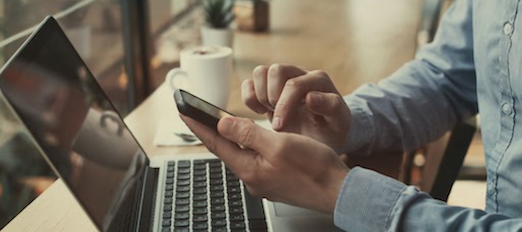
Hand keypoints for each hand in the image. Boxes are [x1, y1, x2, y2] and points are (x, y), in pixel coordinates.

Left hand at [180, 114, 349, 213]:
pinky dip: (247, 145)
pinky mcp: (274, 179)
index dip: (199, 125)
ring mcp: (263, 180)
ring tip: (218, 123)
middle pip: (225, 150)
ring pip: (240, 154)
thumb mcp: (279, 144)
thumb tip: (222, 125)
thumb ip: (248, 134)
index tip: (184, 111)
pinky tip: (249, 139)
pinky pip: (254, 158)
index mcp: (249, 168)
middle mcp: (252, 177)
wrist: (337, 191)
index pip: (215, 144)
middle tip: (196, 115)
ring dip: (228, 138)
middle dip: (210, 131)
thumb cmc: (314, 169)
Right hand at [242, 64, 350, 150]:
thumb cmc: (332, 130)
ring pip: (261, 72)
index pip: (294, 84)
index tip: (280, 127)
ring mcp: (283, 79)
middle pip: (276, 70)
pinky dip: (250, 97)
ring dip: (261, 95)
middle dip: (272, 97)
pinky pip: (250, 82)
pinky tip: (261, 112)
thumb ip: (331, 107)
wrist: (323, 137)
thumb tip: (310, 97)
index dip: (284, 105)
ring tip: (271, 113)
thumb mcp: (339, 123)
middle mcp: (300, 74)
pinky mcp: (268, 88)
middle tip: (278, 120)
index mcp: (319, 80)